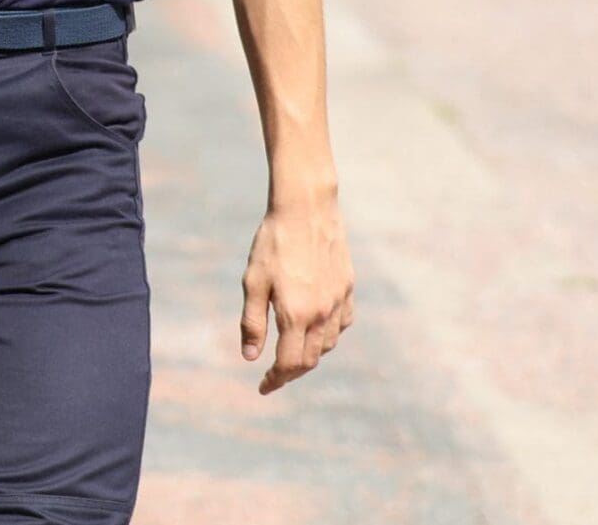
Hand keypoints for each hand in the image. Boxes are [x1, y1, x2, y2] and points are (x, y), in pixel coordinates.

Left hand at [240, 193, 353, 393]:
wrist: (306, 210)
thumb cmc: (272, 244)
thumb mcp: (252, 281)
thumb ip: (252, 322)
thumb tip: (250, 357)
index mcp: (296, 315)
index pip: (289, 364)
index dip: (276, 380)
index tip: (262, 387)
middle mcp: (322, 314)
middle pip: (310, 359)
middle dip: (291, 373)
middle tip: (273, 376)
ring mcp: (339, 302)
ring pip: (328, 344)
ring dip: (309, 354)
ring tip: (291, 353)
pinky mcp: (347, 289)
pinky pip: (342, 324)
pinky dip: (328, 334)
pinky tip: (316, 328)